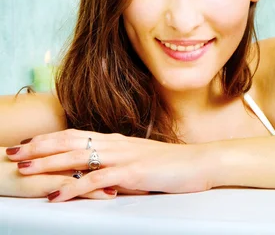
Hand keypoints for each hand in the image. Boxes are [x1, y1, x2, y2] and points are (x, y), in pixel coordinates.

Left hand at [4, 129, 217, 201]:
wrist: (200, 163)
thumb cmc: (173, 165)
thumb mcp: (140, 163)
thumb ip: (118, 166)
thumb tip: (99, 177)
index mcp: (118, 141)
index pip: (76, 134)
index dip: (49, 138)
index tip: (27, 144)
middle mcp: (117, 143)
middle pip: (69, 141)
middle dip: (38, 147)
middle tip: (12, 153)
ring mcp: (124, 156)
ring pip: (77, 156)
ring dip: (47, 164)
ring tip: (23, 170)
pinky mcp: (132, 171)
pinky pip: (96, 179)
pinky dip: (73, 187)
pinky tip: (57, 195)